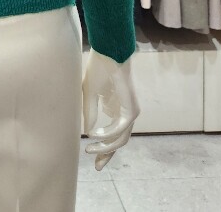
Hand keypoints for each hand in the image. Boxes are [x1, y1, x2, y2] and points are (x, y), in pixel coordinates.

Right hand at [82, 48, 139, 170]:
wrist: (109, 53)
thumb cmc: (99, 69)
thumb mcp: (88, 94)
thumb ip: (89, 113)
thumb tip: (88, 132)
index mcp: (116, 109)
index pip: (112, 134)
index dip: (102, 147)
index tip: (90, 156)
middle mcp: (125, 113)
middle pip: (119, 141)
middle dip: (107, 154)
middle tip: (96, 166)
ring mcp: (130, 112)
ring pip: (121, 139)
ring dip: (106, 147)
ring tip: (90, 149)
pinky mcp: (132, 109)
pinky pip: (121, 128)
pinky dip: (107, 133)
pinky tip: (94, 135)